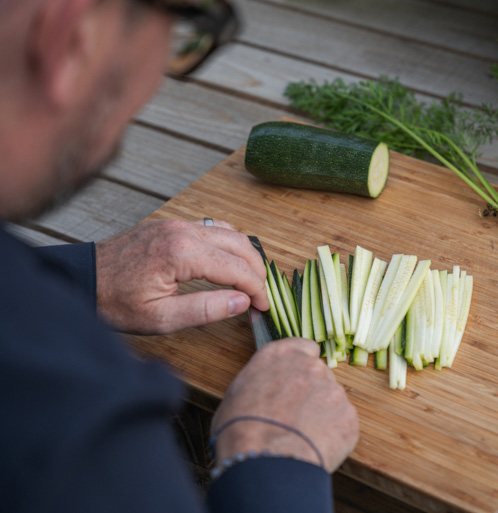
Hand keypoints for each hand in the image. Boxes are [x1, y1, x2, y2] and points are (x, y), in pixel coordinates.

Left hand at [95, 218, 268, 333]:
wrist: (82, 280)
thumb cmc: (115, 303)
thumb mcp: (161, 318)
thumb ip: (206, 309)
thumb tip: (242, 302)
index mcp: (182, 253)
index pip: (237, 269)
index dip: (257, 289)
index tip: (264, 308)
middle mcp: (183, 231)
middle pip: (241, 245)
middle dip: (257, 272)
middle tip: (261, 297)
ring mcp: (177, 223)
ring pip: (230, 232)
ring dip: (245, 256)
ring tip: (249, 282)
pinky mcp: (170, 224)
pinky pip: (212, 227)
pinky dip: (228, 244)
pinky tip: (227, 263)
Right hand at [211, 338, 358, 472]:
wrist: (264, 458)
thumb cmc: (241, 428)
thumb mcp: (238, 391)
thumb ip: (263, 379)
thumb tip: (268, 389)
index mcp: (283, 355)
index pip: (305, 348)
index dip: (301, 366)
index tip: (295, 381)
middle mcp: (312, 366)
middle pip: (319, 375)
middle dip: (311, 393)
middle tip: (295, 417)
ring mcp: (334, 390)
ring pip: (332, 400)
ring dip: (322, 415)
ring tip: (301, 437)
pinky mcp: (349, 416)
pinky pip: (342, 425)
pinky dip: (333, 436)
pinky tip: (313, 447)